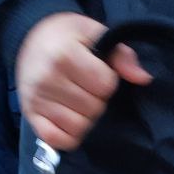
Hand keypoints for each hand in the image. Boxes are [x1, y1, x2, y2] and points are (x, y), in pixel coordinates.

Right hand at [15, 12, 150, 150]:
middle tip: (87, 88)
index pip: (105, 86)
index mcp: (64, 56)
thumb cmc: (66, 35)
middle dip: (97, 100)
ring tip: (78, 103)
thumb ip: (121, 55)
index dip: (107, 81)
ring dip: (85, 119)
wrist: (29, 38)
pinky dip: (68, 136)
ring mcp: (37, 101)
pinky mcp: (31, 116)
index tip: (97, 72)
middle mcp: (48, 80)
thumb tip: (143, 79)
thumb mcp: (94, 33)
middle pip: (93, 109)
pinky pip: (57, 140)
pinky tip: (69, 122)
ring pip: (78, 127)